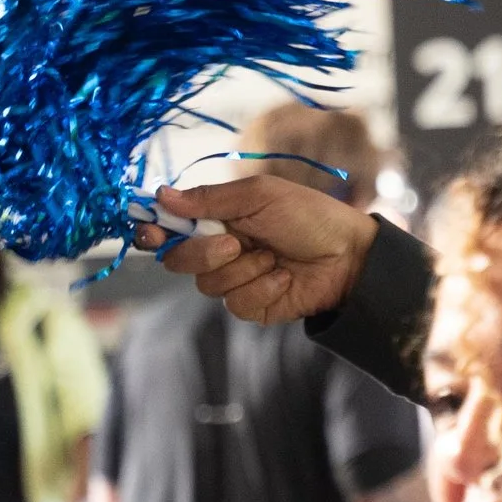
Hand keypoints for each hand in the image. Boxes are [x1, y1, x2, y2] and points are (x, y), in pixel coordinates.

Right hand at [143, 167, 377, 326]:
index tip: (150, 231)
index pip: (172, 227)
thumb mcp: (261, 196)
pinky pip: (236, 304)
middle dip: (203, 253)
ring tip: (274, 257)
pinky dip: (262, 289)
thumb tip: (161, 195)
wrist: (351, 254)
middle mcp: (222, 249)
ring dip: (243, 269)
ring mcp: (237, 279)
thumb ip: (210, 199)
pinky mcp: (253, 306)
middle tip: (234, 242)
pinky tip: (284, 277)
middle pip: (179, 261)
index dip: (154, 231)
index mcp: (219, 218)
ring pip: (207, 285)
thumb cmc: (310, 215)